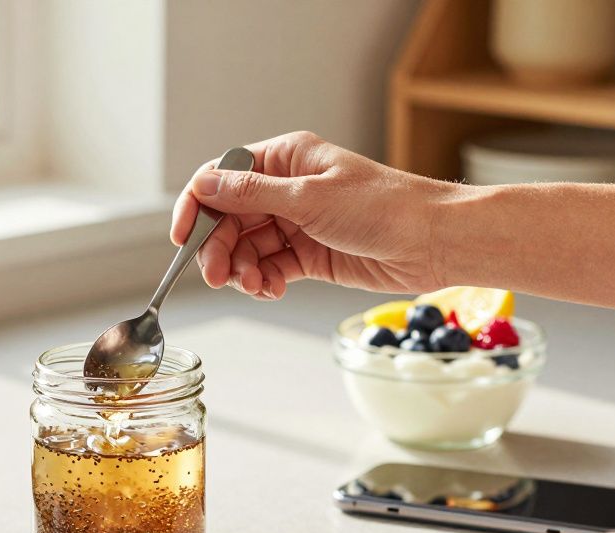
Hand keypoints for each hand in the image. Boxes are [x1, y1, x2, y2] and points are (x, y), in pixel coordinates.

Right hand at [170, 131, 460, 299]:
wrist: (433, 242)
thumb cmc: (384, 207)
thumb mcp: (310, 197)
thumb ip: (252, 194)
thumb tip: (205, 184)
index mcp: (285, 160)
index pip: (222, 178)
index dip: (196, 206)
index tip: (181, 236)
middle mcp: (286, 189)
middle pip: (228, 219)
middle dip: (218, 248)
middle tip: (218, 275)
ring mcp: (296, 223)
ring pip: (246, 248)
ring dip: (241, 270)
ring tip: (254, 285)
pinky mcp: (308, 255)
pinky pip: (268, 269)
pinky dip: (263, 282)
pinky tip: (270, 290)